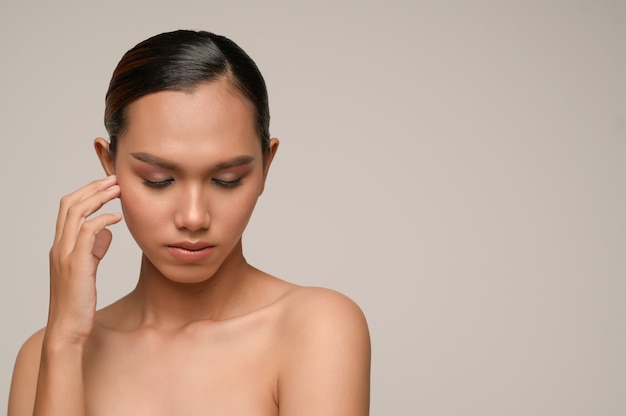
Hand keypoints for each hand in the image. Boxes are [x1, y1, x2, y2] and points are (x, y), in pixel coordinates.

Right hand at [46, 175, 121, 344]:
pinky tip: (118, 218)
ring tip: (118, 190)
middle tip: (114, 180)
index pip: (68, 208)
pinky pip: (87, 232)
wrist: (68, 328)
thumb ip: (94, 248)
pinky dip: (102, 220)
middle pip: (70, 204)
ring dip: (98, 197)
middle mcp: (59, 246)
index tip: (106, 185)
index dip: (86, 192)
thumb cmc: (79, 301)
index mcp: (61, 246)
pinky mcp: (76, 264)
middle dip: (92, 188)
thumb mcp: (87, 269)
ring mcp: (66, 254)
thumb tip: (107, 232)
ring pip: (76, 213)